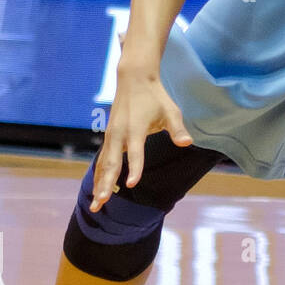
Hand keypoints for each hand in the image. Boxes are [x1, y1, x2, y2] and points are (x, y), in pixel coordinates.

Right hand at [90, 63, 191, 212]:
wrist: (133, 79)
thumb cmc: (155, 97)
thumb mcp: (171, 110)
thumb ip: (177, 129)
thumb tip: (188, 143)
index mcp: (135, 128)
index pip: (135, 152)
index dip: (134, 167)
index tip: (131, 184)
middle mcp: (118, 134)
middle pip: (110, 162)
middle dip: (105, 183)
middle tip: (101, 202)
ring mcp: (111, 136)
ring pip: (102, 164)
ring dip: (98, 184)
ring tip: (96, 205)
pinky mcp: (109, 137)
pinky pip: (101, 160)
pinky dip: (98, 175)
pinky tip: (97, 190)